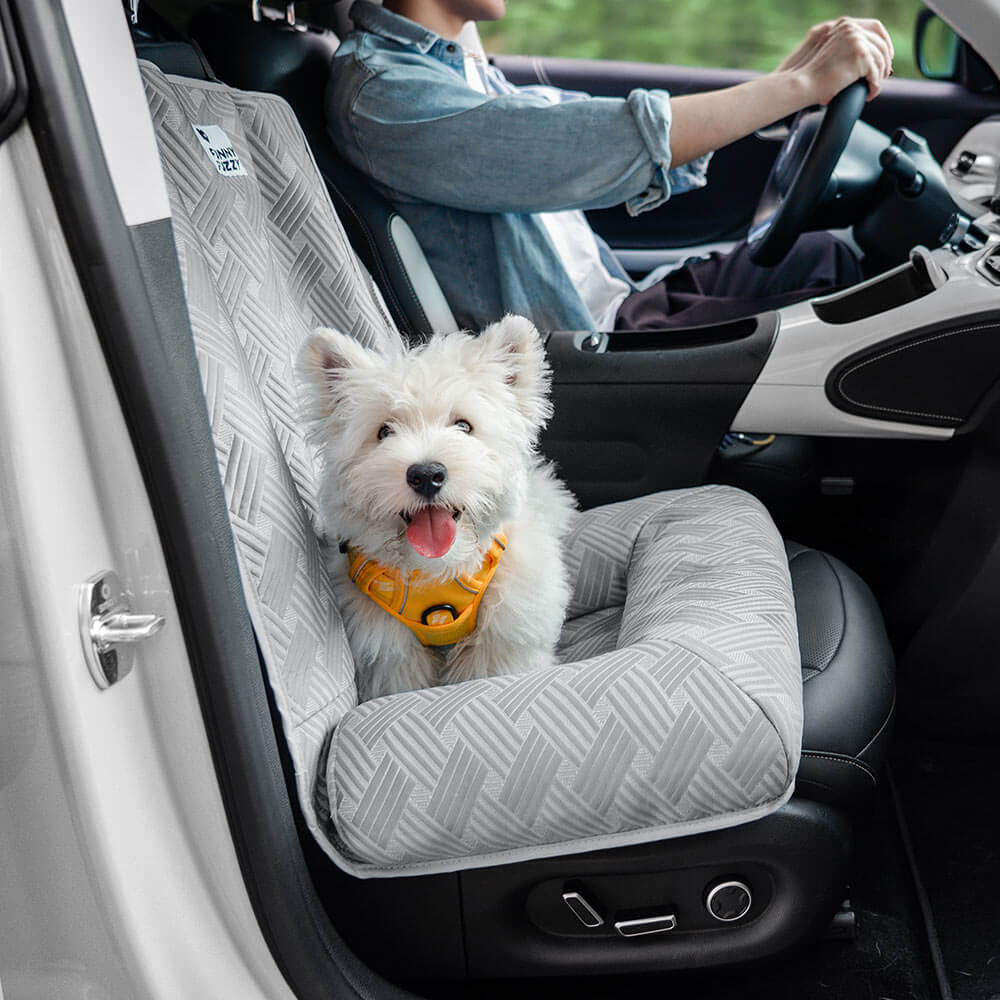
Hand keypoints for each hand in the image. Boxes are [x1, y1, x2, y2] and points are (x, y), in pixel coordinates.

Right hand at [777, 17, 893, 103]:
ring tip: (873, 87)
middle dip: (885, 61)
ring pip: (881, 60)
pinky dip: (875, 86)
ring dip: (880, 76)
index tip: (886, 56)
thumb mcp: (831, 51)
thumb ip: (845, 45)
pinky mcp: (860, 56)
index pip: (876, 27)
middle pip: (882, 44)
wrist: (803, 83)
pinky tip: (870, 94)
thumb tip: (864, 54)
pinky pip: (875, 73)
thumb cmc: (811, 75)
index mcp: (845, 24)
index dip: (885, 42)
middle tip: (883, 75)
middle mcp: (852, 29)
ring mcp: (857, 41)